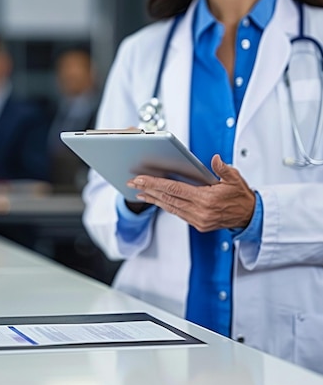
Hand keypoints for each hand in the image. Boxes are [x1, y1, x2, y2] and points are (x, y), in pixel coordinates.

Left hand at [126, 154, 255, 232]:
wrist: (251, 216)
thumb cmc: (241, 195)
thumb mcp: (235, 178)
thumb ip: (223, 168)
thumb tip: (215, 159)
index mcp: (206, 200)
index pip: (174, 189)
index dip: (155, 183)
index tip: (141, 179)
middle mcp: (200, 212)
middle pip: (168, 199)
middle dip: (148, 190)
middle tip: (132, 183)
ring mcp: (198, 220)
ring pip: (170, 208)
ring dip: (154, 199)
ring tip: (139, 192)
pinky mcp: (198, 225)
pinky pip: (177, 213)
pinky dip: (165, 205)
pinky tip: (157, 200)